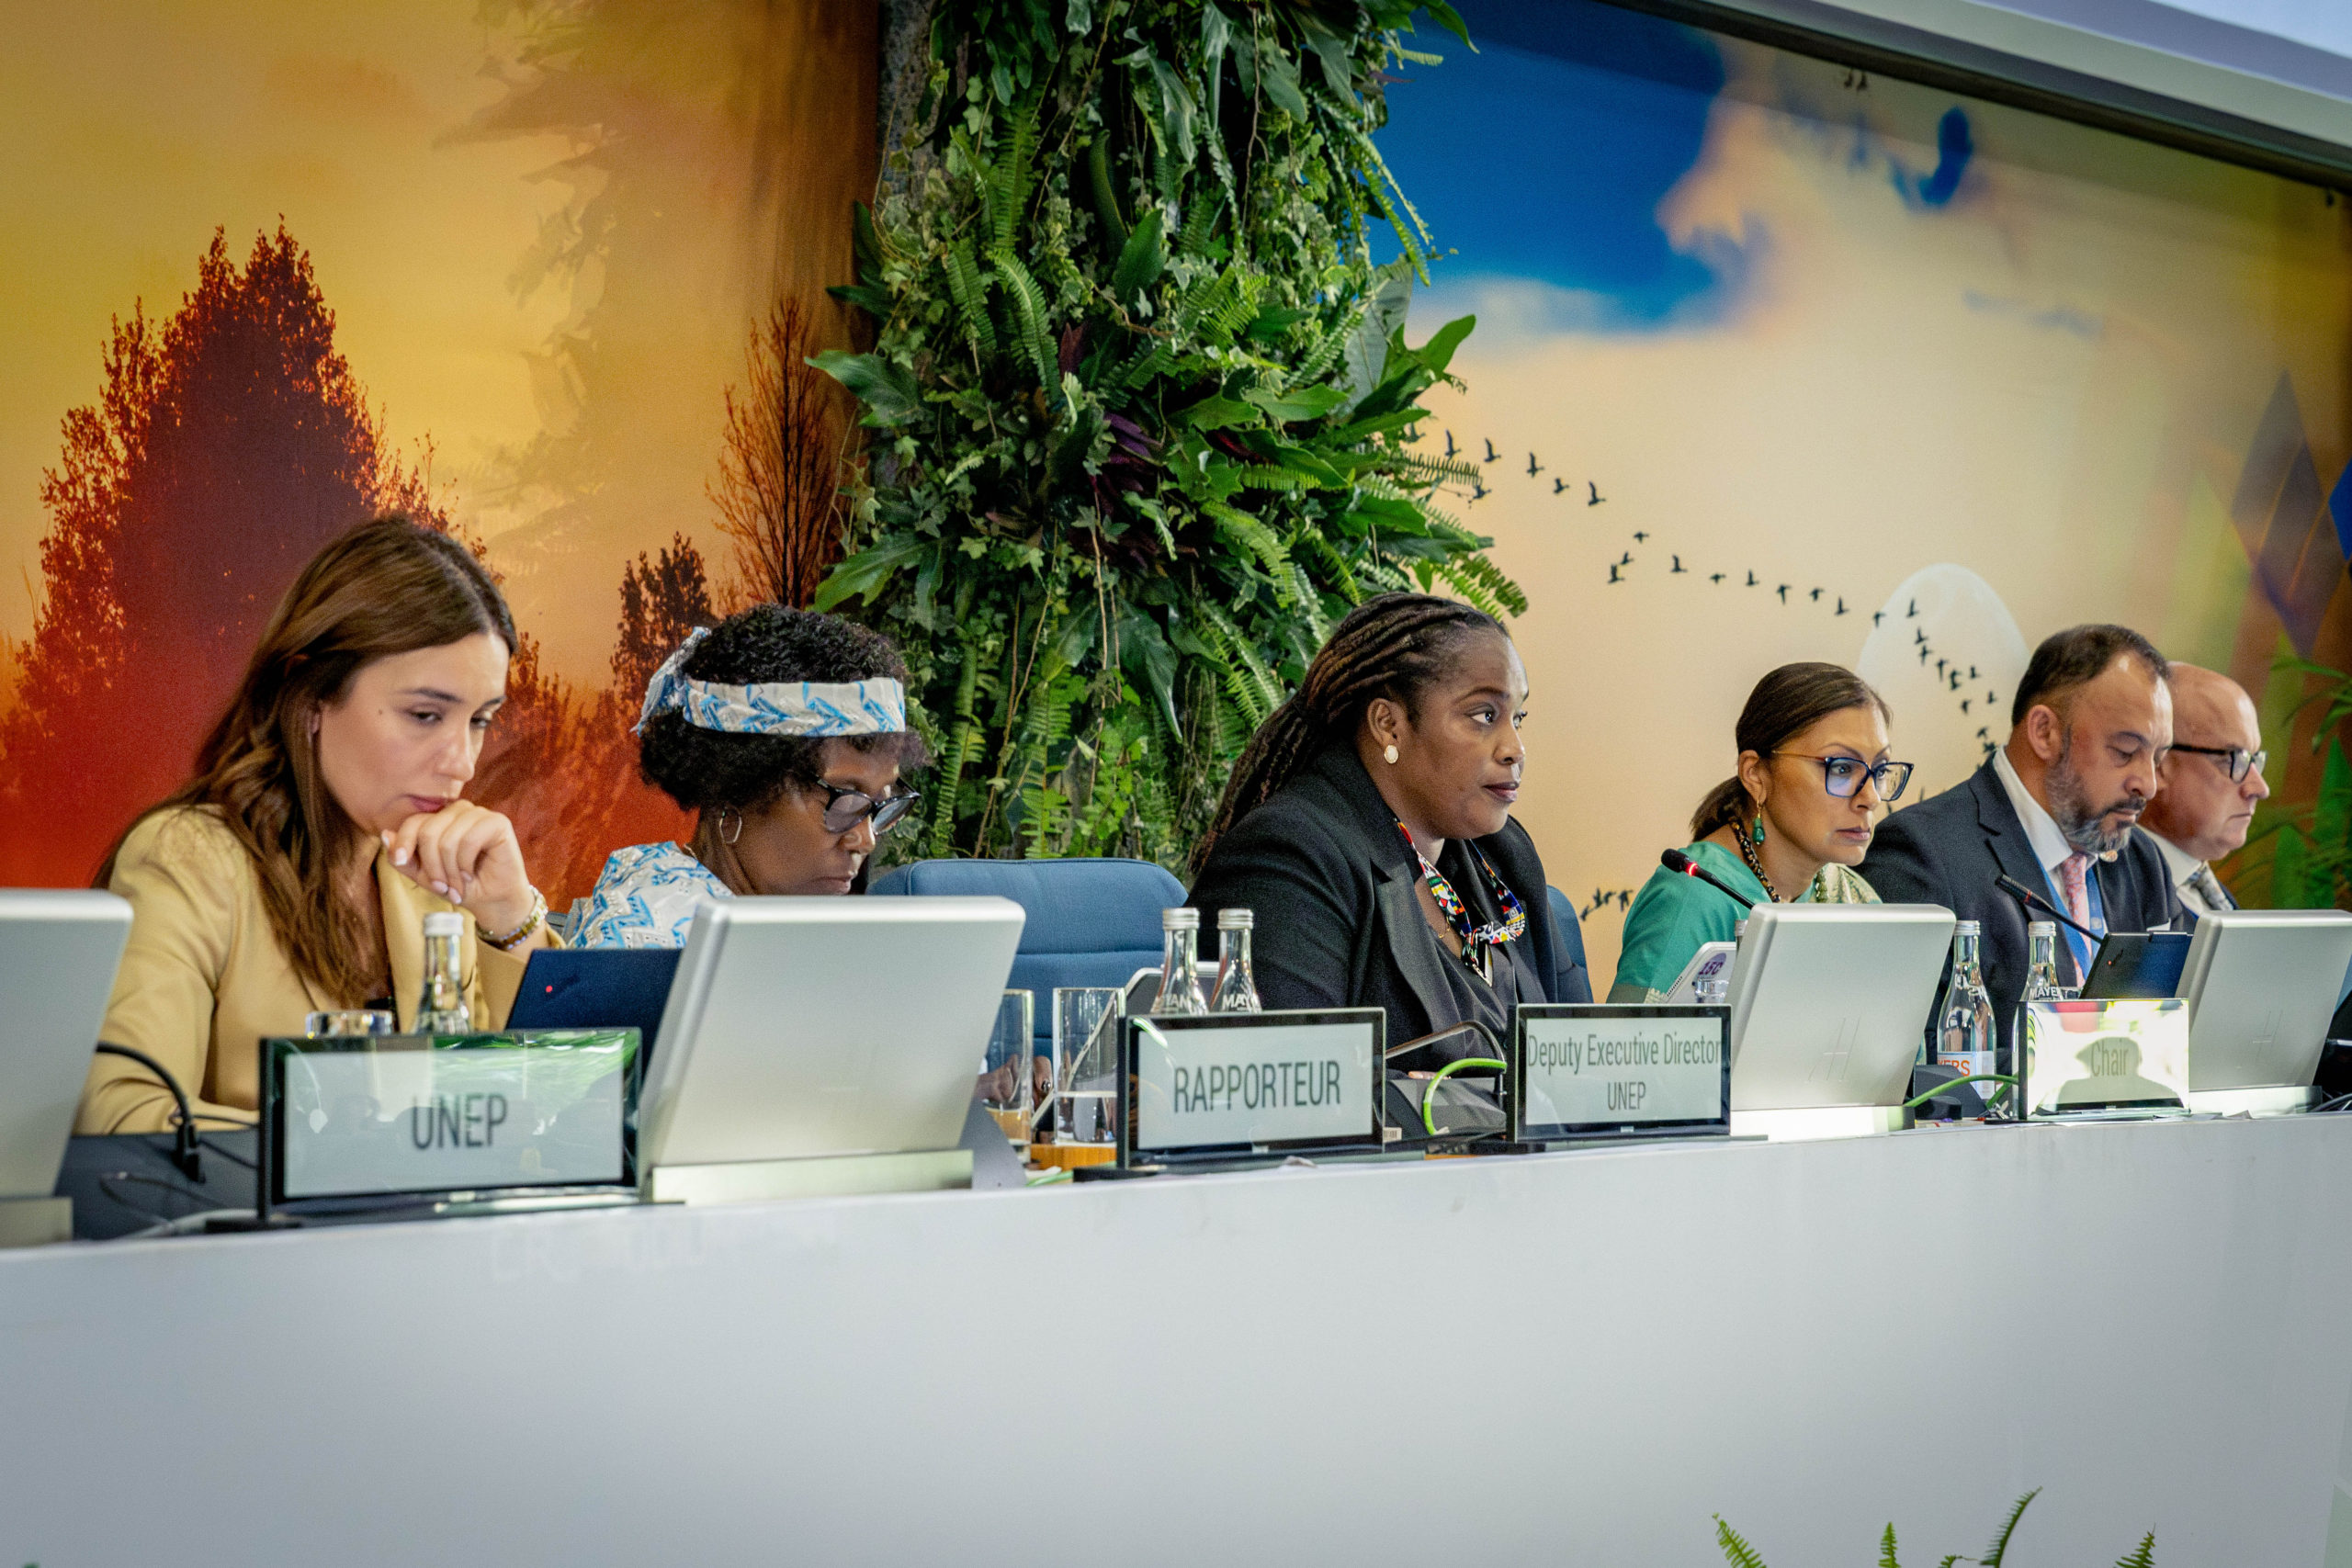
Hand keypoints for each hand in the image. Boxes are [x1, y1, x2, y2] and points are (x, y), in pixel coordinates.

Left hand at [382, 802, 533, 935]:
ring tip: (458, 885)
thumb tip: (386, 835)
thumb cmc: (459, 885)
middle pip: (429, 832)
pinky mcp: (497, 822)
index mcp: (441, 818)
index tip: (401, 862)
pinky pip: (469, 840)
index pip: (414, 822)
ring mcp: (479, 814)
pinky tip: (470, 874)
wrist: (492, 901)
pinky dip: (466, 864)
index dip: (404, 844)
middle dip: (432, 866)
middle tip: (442, 887)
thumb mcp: (424, 875)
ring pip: (448, 838)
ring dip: (450, 870)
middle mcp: (459, 811)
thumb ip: (403, 858)